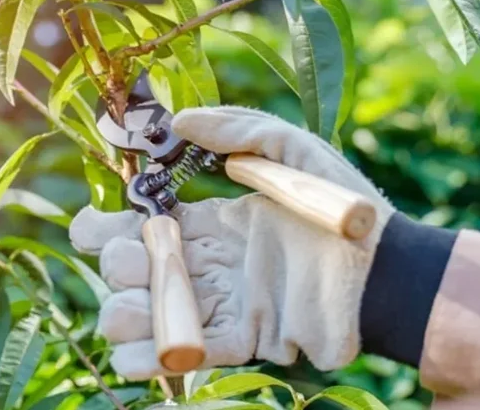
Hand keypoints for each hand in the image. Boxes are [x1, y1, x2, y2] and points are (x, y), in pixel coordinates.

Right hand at [69, 106, 395, 379]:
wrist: (384, 268)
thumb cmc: (342, 207)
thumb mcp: (293, 149)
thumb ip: (239, 130)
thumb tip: (180, 120)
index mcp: (213, 223)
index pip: (141, 225)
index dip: (108, 225)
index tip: (95, 223)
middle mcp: (209, 264)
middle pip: (135, 271)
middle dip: (118, 266)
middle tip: (139, 258)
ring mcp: (222, 303)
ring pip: (150, 316)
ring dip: (125, 315)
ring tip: (133, 309)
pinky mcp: (241, 339)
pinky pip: (186, 353)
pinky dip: (151, 359)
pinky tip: (136, 354)